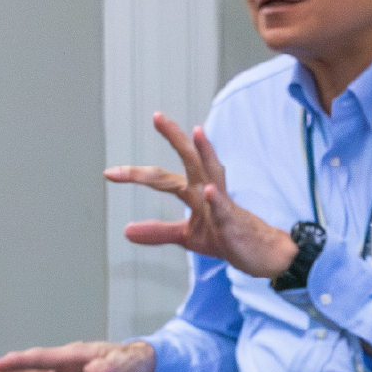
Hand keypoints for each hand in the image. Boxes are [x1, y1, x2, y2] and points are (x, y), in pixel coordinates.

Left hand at [106, 112, 303, 281]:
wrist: (261, 254)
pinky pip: (224, 208)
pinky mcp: (233, 221)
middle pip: (189, 160)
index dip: (135, 174)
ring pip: (211, 172)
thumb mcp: (187, 235)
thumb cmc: (227, 237)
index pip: (162, 178)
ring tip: (197, 133)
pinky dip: (216, 198)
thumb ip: (158, 231)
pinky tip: (208, 190)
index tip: (110, 173)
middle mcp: (207, 190)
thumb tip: (127, 231)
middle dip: (174, 137)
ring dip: (204, 152)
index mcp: (193, 192)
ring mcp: (222, 203)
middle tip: (158, 117)